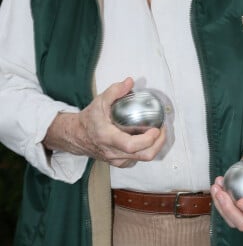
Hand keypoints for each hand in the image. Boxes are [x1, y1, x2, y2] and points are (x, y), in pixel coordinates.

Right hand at [43, 78, 165, 167]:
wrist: (77, 136)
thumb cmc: (89, 119)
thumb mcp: (99, 101)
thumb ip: (114, 91)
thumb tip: (130, 82)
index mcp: (107, 138)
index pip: (131, 145)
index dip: (148, 139)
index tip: (157, 128)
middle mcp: (112, 152)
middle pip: (143, 155)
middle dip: (158, 143)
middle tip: (163, 130)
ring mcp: (116, 160)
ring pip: (143, 159)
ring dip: (155, 146)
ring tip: (158, 133)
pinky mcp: (119, 163)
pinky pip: (138, 159)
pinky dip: (146, 150)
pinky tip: (148, 139)